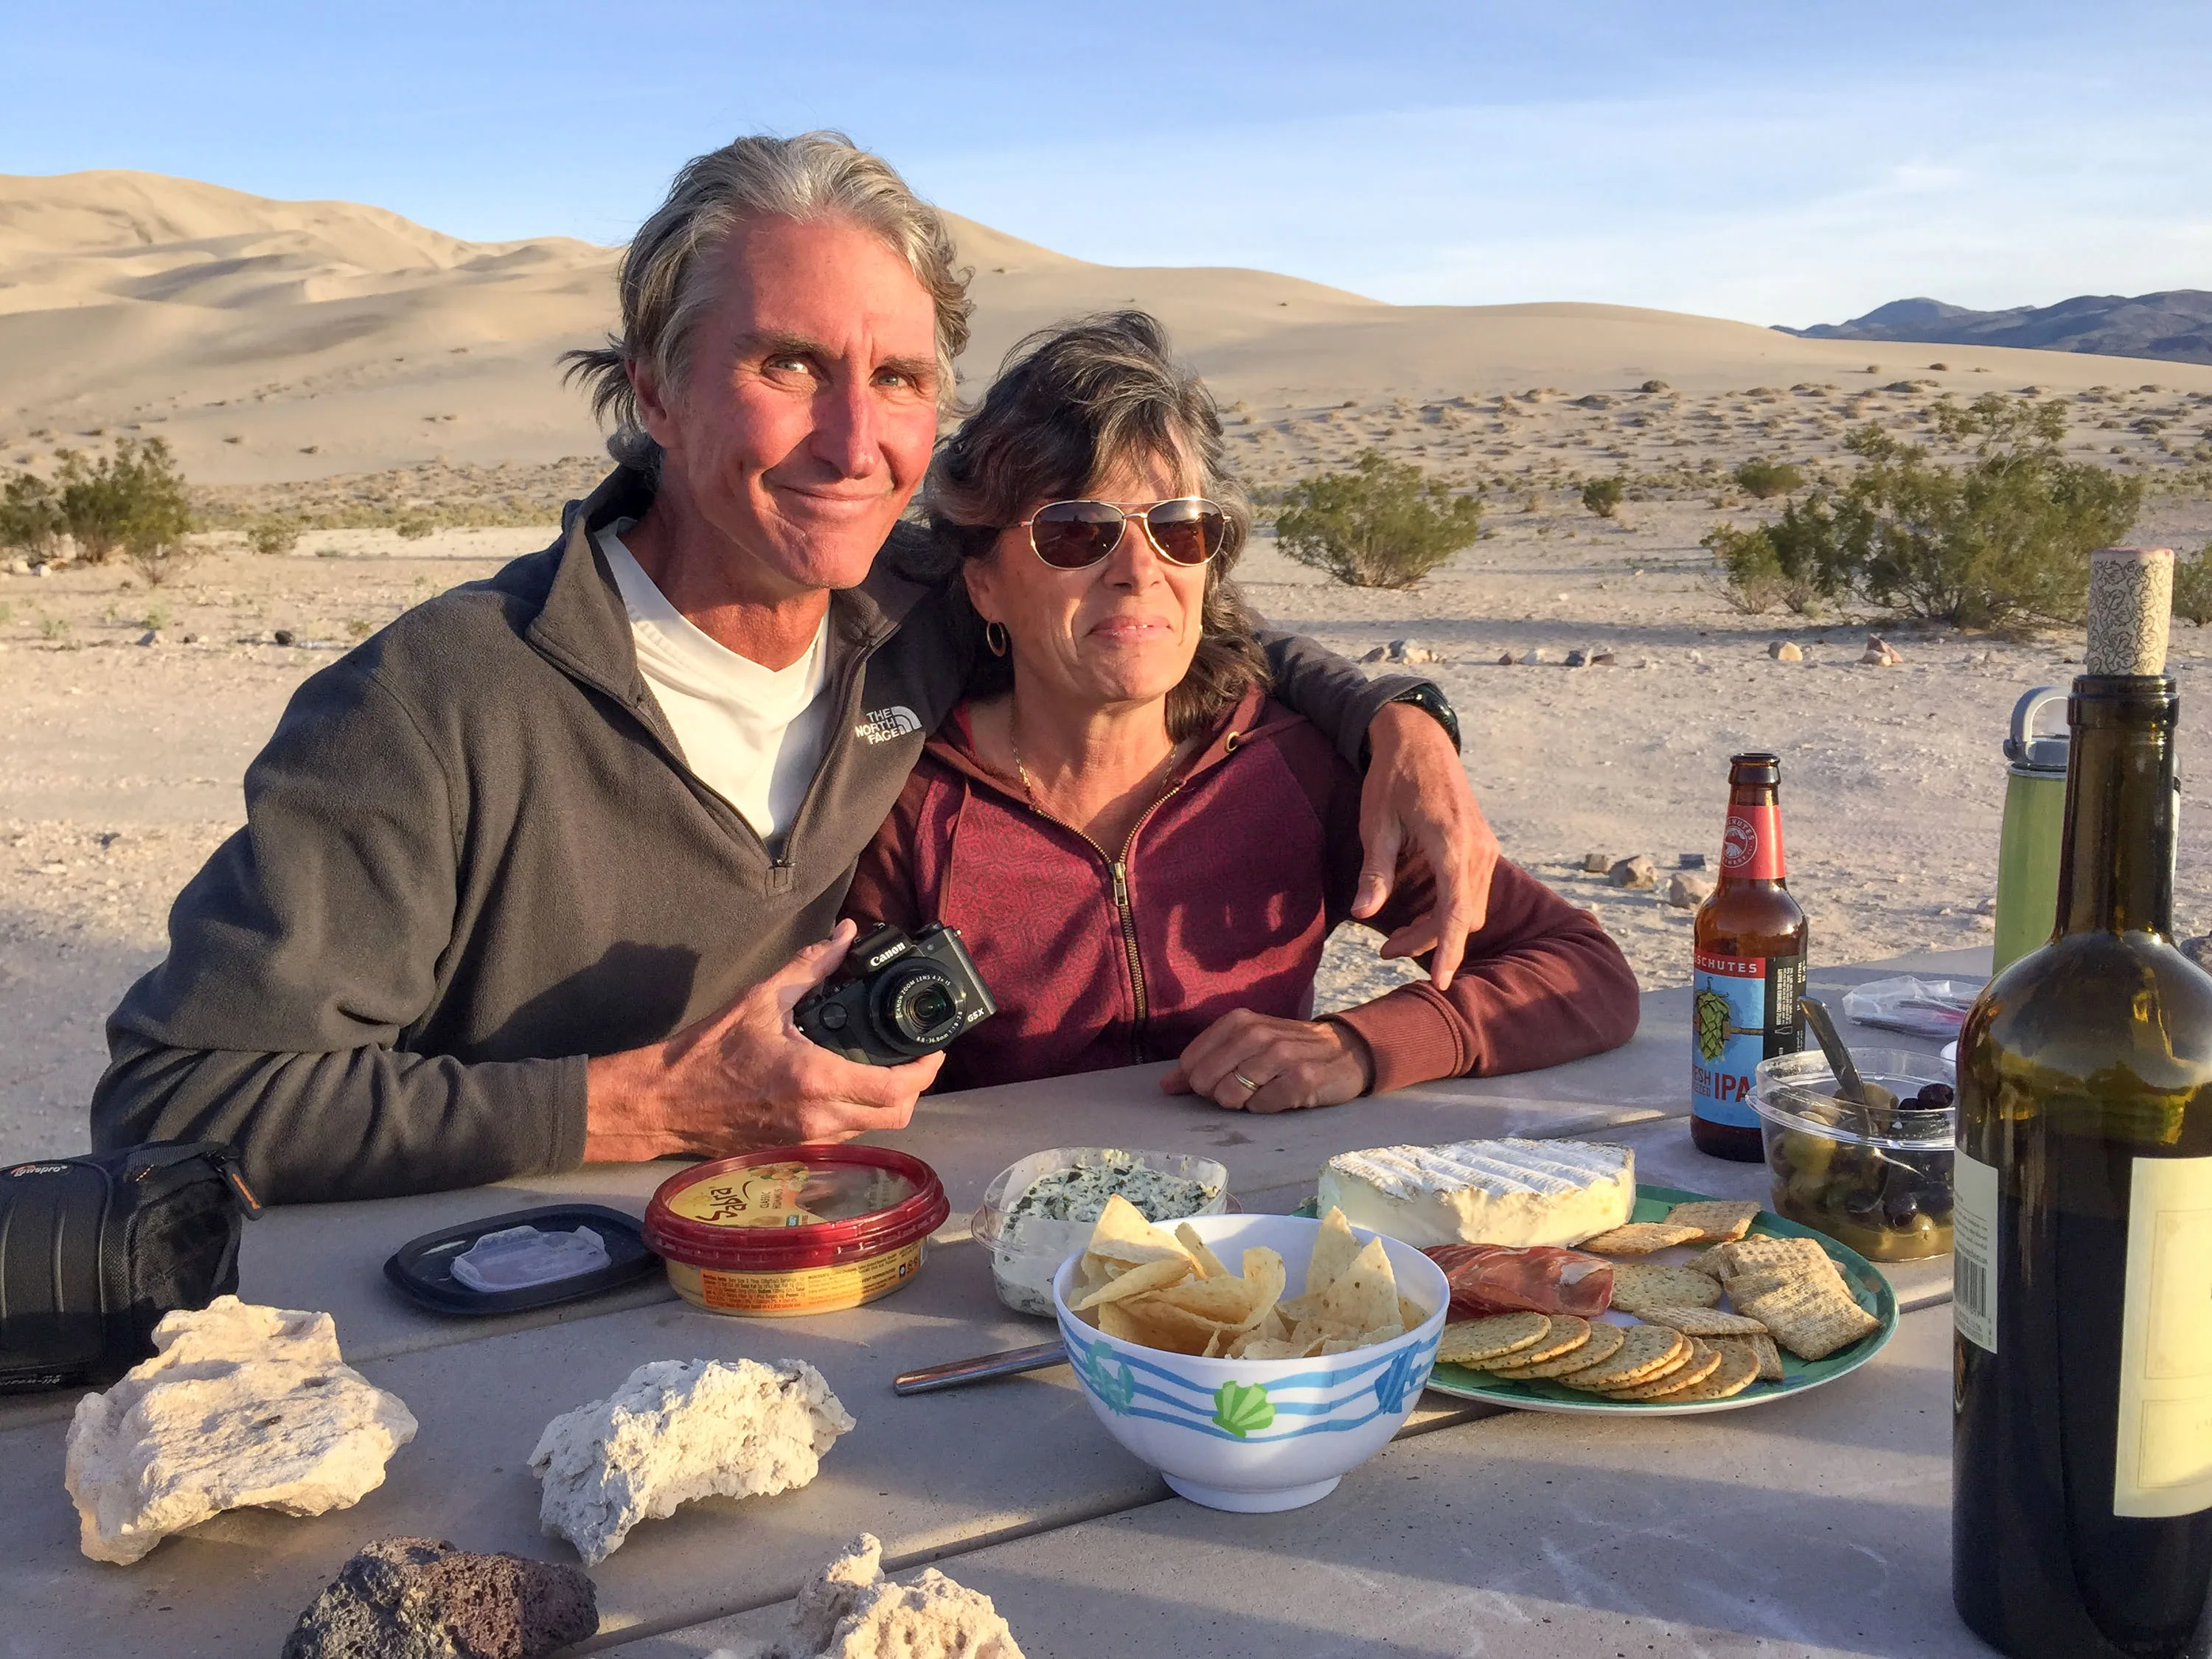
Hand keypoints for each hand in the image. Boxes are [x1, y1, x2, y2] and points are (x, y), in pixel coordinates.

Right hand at [581, 919, 942, 1161]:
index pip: (896, 1089)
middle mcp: (819, 1118)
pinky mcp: (792, 1152)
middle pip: (896, 1117)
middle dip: (915, 1090)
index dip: (926, 1071)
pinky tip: (847, 1089)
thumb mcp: (762, 999)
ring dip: (886, 1104)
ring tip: (885, 1070)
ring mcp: (806, 1141)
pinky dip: (856, 1117)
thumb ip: (810, 966)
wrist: (663, 1102)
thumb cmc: (707, 1052)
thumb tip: (844, 935)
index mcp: (816, 1080)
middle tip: (916, 1062)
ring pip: (871, 1130)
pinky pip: (842, 1138)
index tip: (935, 1051)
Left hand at [1160, 1010, 1374, 1112]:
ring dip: (1241, 1103)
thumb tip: (1165, 1086)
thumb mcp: (1246, 1045)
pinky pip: (1262, 1107)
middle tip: (1241, 1090)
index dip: (1196, 1080)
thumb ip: (1205, 1061)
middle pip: (1206, 1080)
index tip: (1216, 1081)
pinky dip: (1265, 1109)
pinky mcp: (1303, 1079)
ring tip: (1261, 1092)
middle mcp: (1259, 1034)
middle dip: (1216, 1094)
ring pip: (1231, 1095)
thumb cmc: (1288, 1050)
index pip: (1191, 1060)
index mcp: (1240, 1021)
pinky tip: (1279, 1099)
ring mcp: (1281, 1056)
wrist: (1345, 1052)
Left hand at [1356, 700, 1500, 990]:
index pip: (1457, 911)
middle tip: (1383, 953)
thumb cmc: (1393, 777)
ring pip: (1469, 908)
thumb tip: (1365, 913)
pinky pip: (1471, 892)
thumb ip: (1376, 871)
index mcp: (1453, 843)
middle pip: (1462, 917)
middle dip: (1428, 943)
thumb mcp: (1376, 823)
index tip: (1440, 983)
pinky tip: (1419, 916)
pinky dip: (1448, 912)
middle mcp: (1479, 849)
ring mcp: (1485, 848)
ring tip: (1395, 938)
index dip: (1449, 951)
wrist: (1420, 738)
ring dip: (1437, 929)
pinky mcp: (1482, 847)